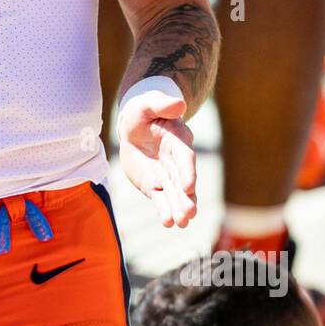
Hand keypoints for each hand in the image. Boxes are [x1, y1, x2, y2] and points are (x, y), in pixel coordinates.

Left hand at [117, 88, 196, 227]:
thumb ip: (161, 105)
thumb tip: (179, 102)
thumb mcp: (147, 105)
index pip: (185, 158)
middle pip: (183, 182)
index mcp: (178, 140)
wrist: (134, 128)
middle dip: (186, 198)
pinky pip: (162, 200)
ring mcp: (168, 176)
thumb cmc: (143, 112)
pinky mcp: (156, 186)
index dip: (188, 172)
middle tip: (190, 214)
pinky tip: (168, 223)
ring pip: (175, 194)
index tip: (189, 186)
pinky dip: (165, 211)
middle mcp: (177, 161)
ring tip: (182, 223)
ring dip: (179, 209)